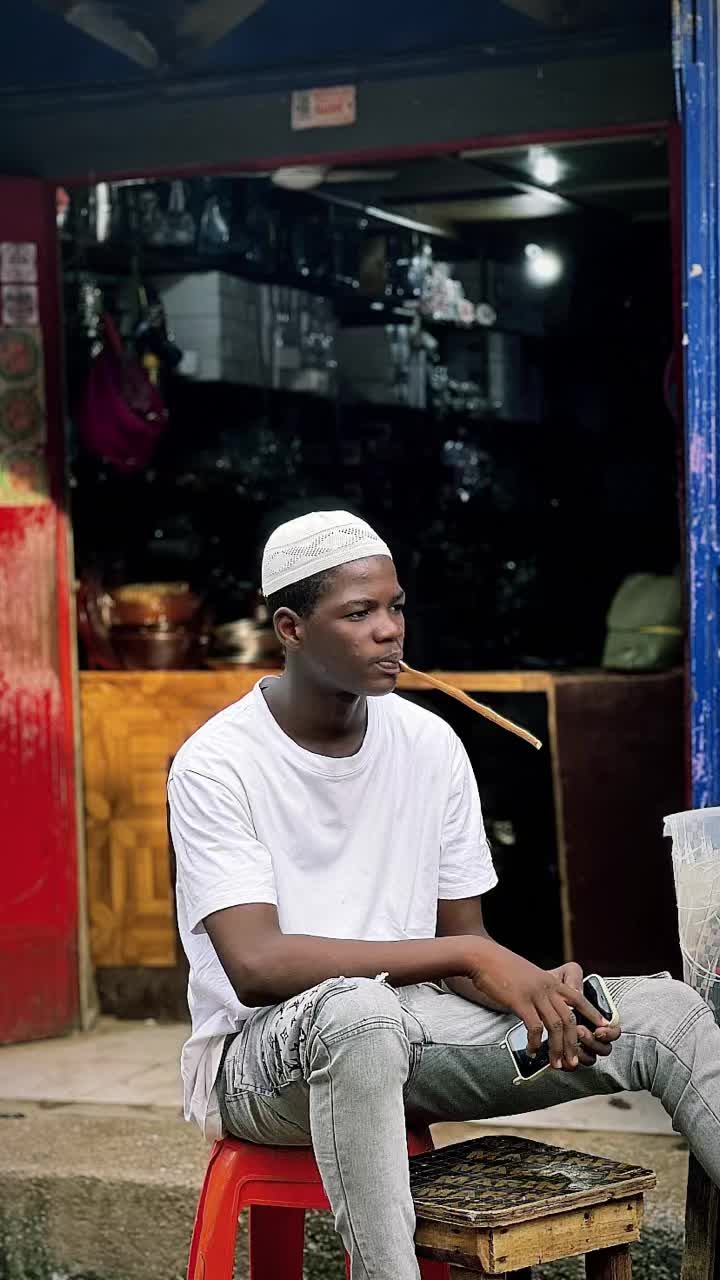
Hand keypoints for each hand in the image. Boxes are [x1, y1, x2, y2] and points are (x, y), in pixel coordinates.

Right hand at [466, 941, 607, 1071]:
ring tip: (558, 1064)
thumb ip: (538, 989)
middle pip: (569, 1019)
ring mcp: (534, 994)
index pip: (578, 998)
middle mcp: (547, 987)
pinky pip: (534, 1028)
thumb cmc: (500, 967)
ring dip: (558, 1049)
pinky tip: (533, 1052)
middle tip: (574, 1062)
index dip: (592, 1013)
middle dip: (574, 1043)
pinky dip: (536, 1043)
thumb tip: (541, 1006)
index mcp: (550, 981)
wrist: (482, 957)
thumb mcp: (527, 974)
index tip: (603, 1026)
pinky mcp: (520, 1001)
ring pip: (555, 1026)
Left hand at [548, 962, 621, 1066]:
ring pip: (589, 1058)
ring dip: (581, 1052)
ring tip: (566, 1043)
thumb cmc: (553, 985)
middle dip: (593, 1042)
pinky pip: (571, 1066)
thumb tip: (577, 992)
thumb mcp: (563, 975)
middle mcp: (591, 1033)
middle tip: (580, 1031)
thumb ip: (573, 977)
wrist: (531, 993)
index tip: (599, 1029)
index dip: (610, 1033)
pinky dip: (567, 1063)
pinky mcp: (565, 1054)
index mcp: (595, 1017)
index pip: (613, 1030)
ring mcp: (578, 1045)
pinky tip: (558, 1057)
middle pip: (603, 1048)